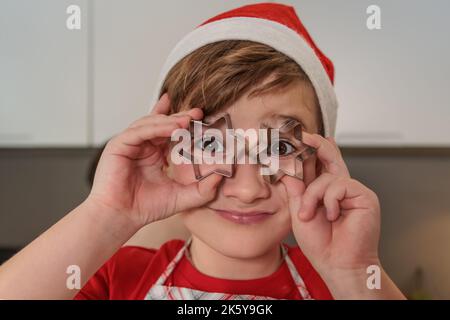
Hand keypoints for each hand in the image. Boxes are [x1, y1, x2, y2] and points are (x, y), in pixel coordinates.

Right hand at [87, 94, 222, 227]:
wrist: (121, 218)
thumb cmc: (146, 208)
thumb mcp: (182, 197)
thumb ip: (203, 189)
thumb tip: (222, 176)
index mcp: (155, 154)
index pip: (170, 132)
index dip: (185, 123)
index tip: (202, 117)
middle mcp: (142, 146)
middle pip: (162, 123)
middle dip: (180, 116)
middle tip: (198, 112)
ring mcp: (130, 144)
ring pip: (151, 123)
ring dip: (170, 120)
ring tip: (188, 120)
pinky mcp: (119, 144)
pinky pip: (139, 131)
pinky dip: (156, 127)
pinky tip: (173, 127)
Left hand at [282, 133, 380, 278]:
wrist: (338, 264)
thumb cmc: (321, 244)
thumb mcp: (299, 214)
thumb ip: (296, 191)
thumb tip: (287, 170)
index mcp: (325, 191)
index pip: (316, 166)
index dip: (306, 152)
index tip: (292, 140)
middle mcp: (340, 188)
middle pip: (330, 157)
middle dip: (316, 144)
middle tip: (302, 134)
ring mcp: (353, 191)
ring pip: (327, 176)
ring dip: (312, 195)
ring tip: (308, 215)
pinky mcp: (364, 196)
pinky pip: (339, 185)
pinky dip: (328, 200)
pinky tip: (332, 216)